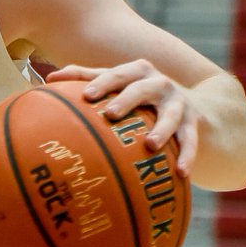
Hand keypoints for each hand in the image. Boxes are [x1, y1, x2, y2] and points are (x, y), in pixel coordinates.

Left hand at [47, 60, 199, 175]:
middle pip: (141, 89)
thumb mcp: (119, 84)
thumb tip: (48, 78)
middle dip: (127, 100)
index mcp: (137, 72)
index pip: (116, 74)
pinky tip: (181, 174)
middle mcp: (159, 83)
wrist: (197, 105)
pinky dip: (188, 156)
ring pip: (170, 116)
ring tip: (149, 145)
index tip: (87, 96)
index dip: (102, 83)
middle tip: (111, 114)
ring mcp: (179, 103)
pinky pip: (191, 141)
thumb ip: (86, 78)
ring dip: (161, 129)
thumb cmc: (142, 95)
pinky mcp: (195, 124)